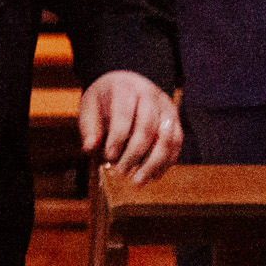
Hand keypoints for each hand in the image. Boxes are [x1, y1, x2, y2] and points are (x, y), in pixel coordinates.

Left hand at [79, 70, 179, 185]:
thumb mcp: (90, 107)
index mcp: (125, 88)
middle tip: (121, 173)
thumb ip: (89, 127)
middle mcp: (150, 95)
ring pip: (167, 137)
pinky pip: (176, 143)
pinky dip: (166, 162)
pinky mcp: (175, 119)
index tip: (108, 157)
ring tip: (138, 182)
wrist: (127, 83)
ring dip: (154, 163)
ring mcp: (166, 107)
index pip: (125, 113)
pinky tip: (152, 176)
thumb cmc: (105, 99)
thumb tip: (89, 148)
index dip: (118, 137)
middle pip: (148, 127)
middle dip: (134, 154)